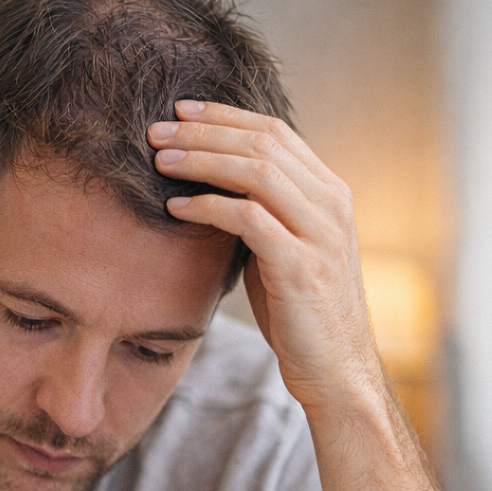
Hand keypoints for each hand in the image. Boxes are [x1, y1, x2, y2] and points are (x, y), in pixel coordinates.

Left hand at [147, 101, 486, 490]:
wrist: (336, 376)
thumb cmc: (302, 320)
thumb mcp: (281, 256)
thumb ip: (259, 216)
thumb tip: (209, 191)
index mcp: (327, 193)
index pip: (273, 133)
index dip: (223, 117)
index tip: (179, 114)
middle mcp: (330, 202)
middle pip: (262, 140)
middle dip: (204, 129)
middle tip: (155, 129)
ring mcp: (320, 232)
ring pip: (256, 169)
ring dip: (201, 159)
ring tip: (156, 159)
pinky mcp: (302, 265)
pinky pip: (249, 218)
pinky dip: (208, 206)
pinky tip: (174, 207)